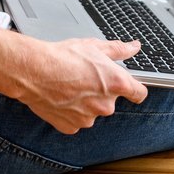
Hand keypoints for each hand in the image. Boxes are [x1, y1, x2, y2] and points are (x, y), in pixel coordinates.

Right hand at [0, 29, 148, 133]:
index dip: (135, 89)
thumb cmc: (62, 57)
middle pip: (111, 100)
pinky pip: (76, 120)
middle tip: (85, 76)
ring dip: (85, 101)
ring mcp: (88, 118)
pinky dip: (71, 111)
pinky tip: (61, 96)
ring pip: (92, 110)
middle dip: (102, 91)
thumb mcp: (94, 46)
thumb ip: (119, 49)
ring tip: (69, 85)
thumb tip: (133, 47)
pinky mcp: (71, 127)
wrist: (34, 71)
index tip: (130, 86)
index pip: (139, 93)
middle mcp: (105, 105)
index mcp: (116, 84)